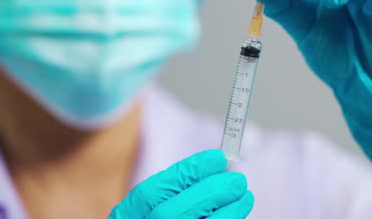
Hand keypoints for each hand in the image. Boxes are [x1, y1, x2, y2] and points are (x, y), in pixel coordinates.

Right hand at [109, 150, 253, 218]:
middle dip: (207, 194)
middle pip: (170, 214)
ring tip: (245, 196)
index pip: (149, 192)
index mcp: (125, 216)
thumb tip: (216, 165)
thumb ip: (173, 189)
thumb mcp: (151, 204)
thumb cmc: (154, 217)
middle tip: (238, 180)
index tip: (217, 157)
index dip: (185, 173)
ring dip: (226, 213)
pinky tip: (238, 213)